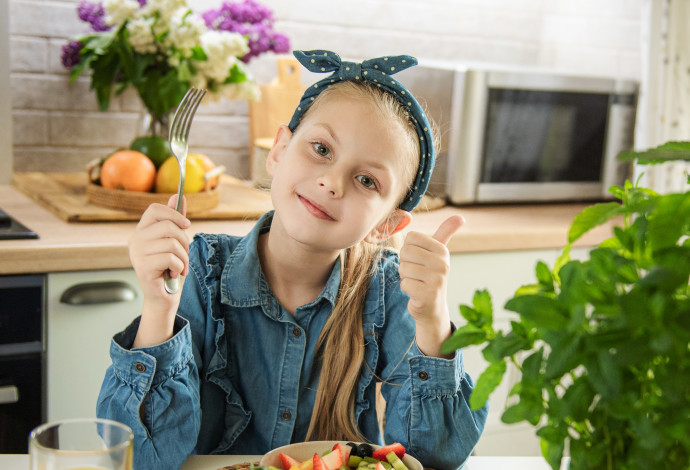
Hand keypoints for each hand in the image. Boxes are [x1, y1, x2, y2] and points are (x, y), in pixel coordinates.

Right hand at [129, 195, 189, 346]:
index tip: (186, 225)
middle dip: (185, 241)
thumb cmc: (170, 268)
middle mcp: (135, 240)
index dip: (174, 214)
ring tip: (180, 267)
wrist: (164, 296)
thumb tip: (178, 195)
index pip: (155, 209)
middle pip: (168, 226)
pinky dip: (179, 267)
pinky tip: (174, 274)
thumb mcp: (175, 241)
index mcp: (141, 231)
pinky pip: (171, 258)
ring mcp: (137, 253)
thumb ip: (175, 220)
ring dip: (184, 258)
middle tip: (185, 254)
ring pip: (172, 243)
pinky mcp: (142, 267)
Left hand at [399, 215, 463, 355]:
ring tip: (417, 282)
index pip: (411, 238)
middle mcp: (442, 263)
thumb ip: (445, 233)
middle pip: (405, 252)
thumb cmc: (430, 276)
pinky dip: (406, 289)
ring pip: (403, 268)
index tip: (419, 260)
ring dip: (405, 277)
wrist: (433, 308)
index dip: (409, 249)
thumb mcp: (438, 254)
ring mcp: (436, 280)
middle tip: (416, 273)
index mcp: (442, 250)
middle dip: (405, 263)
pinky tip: (417, 292)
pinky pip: (404, 284)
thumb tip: (460, 216)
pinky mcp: (427, 295)